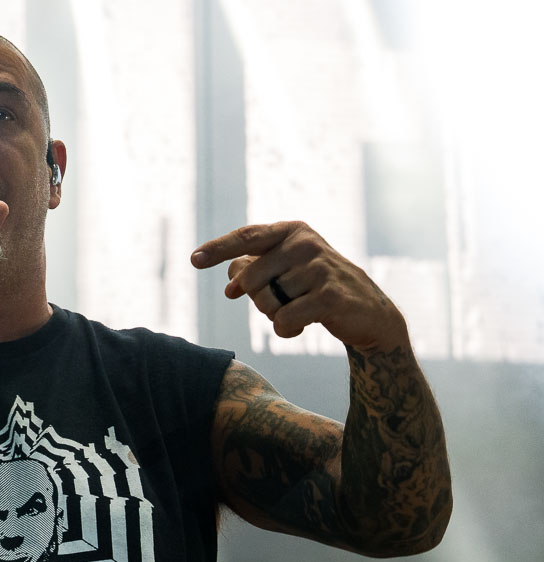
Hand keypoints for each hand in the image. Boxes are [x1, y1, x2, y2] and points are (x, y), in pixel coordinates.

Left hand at [191, 221, 408, 351]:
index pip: (246, 237)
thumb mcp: (286, 272)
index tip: (193, 260)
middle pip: (250, 278)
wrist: (368, 314)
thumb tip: (230, 278)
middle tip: (281, 303)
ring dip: (275, 316)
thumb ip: (253, 269)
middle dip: (257, 299)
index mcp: (293, 231)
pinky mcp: (330, 295)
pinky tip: (302, 327)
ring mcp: (320, 268)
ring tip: (299, 311)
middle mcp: (306, 243)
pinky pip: (284, 320)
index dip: (217, 249)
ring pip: (267, 302)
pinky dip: (286, 330)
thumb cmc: (318, 289)